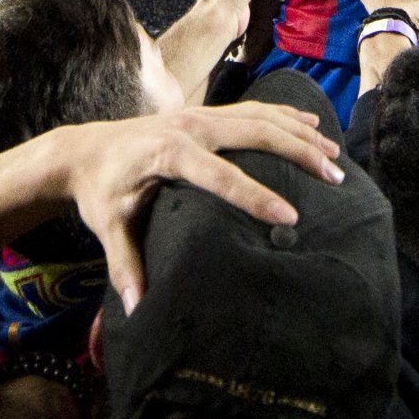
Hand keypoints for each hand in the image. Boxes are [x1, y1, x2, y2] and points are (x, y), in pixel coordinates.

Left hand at [53, 103, 345, 312]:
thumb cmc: (99, 192)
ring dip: (301, 133)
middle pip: (256, 133)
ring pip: (261, 117)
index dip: (256, 197)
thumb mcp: (108, 227)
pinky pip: (253, 110)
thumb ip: (125, 265)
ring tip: (336, 155)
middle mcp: (190, 126)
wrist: (82, 150)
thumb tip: (137, 308)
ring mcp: (199, 115)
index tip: (291, 216)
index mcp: (169, 153)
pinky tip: (313, 125)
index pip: (222, 177)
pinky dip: (286, 116)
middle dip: (298, 154)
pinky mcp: (204, 114)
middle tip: (334, 178)